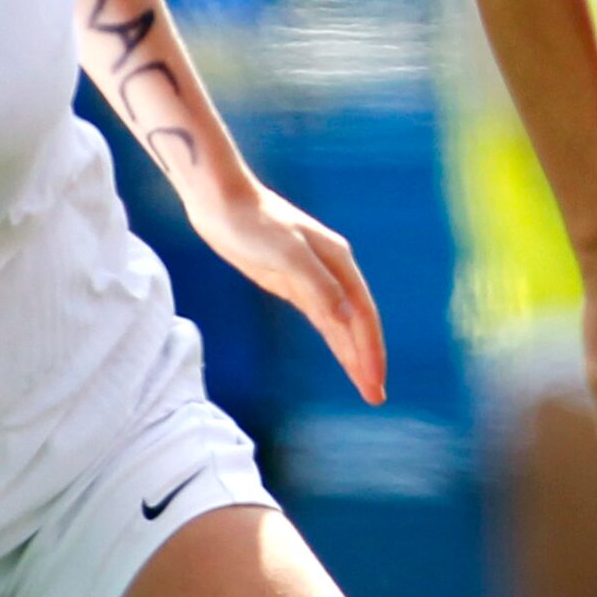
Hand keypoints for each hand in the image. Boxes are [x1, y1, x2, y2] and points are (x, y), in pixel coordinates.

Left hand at [189, 180, 387, 405]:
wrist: (221, 201)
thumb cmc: (253, 222)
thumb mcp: (287, 252)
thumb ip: (318, 284)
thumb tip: (347, 317)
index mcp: (338, 261)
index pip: (362, 315)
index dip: (370, 350)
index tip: (375, 383)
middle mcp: (331, 270)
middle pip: (356, 322)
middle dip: (366, 358)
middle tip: (376, 396)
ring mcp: (312, 277)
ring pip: (340, 323)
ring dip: (352, 353)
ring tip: (365, 384)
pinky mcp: (291, 282)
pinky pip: (321, 317)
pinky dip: (334, 338)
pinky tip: (340, 352)